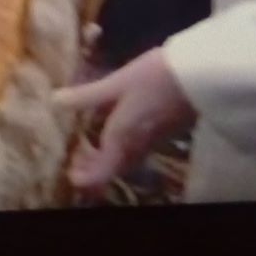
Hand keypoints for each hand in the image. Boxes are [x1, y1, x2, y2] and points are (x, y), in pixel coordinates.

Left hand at [55, 48, 196, 194]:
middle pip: (113, 170)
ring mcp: (153, 141)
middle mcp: (137, 147)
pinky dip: (120, 147)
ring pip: (125, 160)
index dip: (83, 179)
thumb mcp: (117, 83)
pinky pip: (137, 150)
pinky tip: (115, 128)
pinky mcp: (164, 132)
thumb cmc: (155, 77)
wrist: (201, 76)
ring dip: (106, 159)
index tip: (69, 172)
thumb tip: (54, 101)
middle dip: (93, 169)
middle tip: (75, 159)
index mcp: (122, 139)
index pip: (100, 175)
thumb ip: (87, 96)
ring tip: (90, 146)